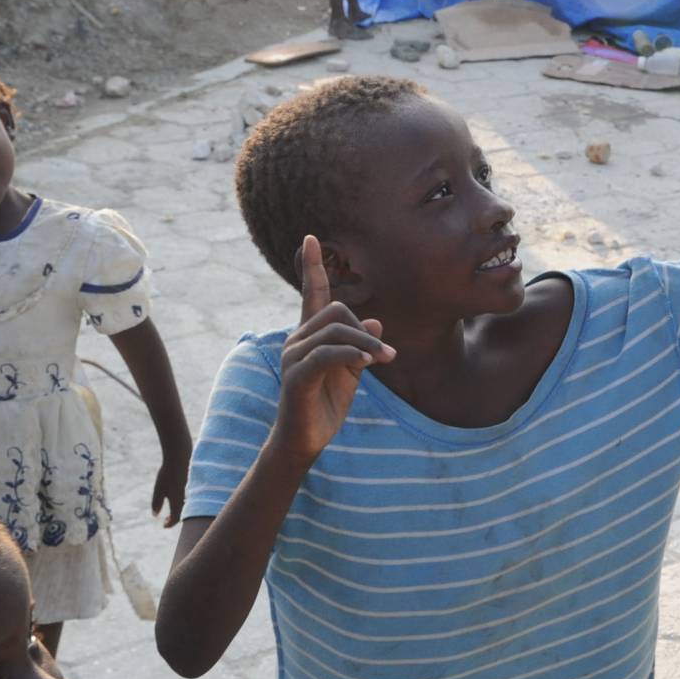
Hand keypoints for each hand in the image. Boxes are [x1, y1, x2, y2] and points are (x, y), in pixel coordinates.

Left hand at [151, 438, 190, 526]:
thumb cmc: (167, 474)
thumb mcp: (158, 489)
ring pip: (187, 506)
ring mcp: (191, 493)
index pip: (175, 519)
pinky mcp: (193, 486)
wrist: (180, 457)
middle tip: (167, 519)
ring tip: (172, 509)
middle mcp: (186, 499)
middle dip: (175, 518)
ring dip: (180, 510)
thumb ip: (156, 503)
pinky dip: (184, 501)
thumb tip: (155, 515)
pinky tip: (178, 496)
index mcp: (177, 502)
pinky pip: (190, 498)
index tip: (164, 525)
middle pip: (183, 514)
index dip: (169, 524)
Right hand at [271, 234, 391, 463]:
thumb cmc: (326, 404)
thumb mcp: (351, 371)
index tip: (311, 238)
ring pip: (335, 331)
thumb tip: (374, 322)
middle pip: (336, 311)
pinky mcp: (297, 377)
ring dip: (366, 346)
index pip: (312, 294)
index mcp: (309, 335)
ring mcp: (294, 357)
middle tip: (386, 355)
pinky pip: (326, 354)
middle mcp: (297, 340)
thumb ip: (360, 346)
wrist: (305, 441)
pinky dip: (351, 355)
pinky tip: (367, 364)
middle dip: (364, 330)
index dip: (312, 267)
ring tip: (385, 360)